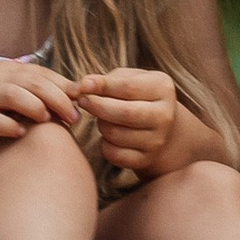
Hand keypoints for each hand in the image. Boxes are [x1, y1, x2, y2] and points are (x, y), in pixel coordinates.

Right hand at [0, 57, 83, 162]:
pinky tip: (19, 134)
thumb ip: (37, 98)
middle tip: (73, 117)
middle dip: (56, 98)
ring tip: (48, 120)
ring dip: (33, 106)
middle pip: (32, 82)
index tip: (84, 104)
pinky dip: (6, 125)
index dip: (65, 87)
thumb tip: (75, 101)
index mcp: (9, 71)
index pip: (43, 74)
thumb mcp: (12, 103)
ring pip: (11, 94)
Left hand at [69, 66, 179, 180]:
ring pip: (117, 135)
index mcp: (162, 88)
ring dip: (101, 125)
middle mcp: (164, 115)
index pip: (128, 87)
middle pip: (125, 113)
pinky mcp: (146, 160)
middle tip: (82, 101)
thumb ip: (103, 81)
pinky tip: (107, 136)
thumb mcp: (127, 79)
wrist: (161, 127)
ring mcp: (157, 140)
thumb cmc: (137, 95)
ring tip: (100, 118)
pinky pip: (115, 155)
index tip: (83, 85)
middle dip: (98, 106)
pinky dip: (104, 145)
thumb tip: (74, 89)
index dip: (102, 86)